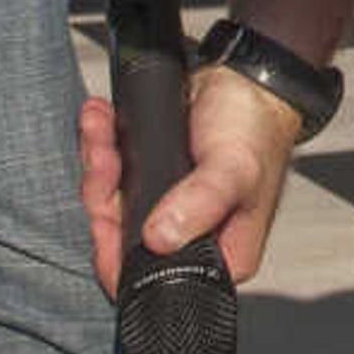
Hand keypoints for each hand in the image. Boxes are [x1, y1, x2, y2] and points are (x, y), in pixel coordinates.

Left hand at [78, 61, 309, 298]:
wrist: (246, 77)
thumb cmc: (255, 128)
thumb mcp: (234, 169)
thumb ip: (201, 203)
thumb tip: (160, 236)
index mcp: (217, 253)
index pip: (152, 276)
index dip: (117, 254)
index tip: (104, 216)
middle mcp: (187, 235)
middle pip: (119, 237)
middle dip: (102, 194)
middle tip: (106, 159)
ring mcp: (164, 207)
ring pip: (107, 201)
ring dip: (98, 162)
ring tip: (102, 129)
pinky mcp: (148, 177)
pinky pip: (108, 172)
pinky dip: (99, 143)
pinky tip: (102, 121)